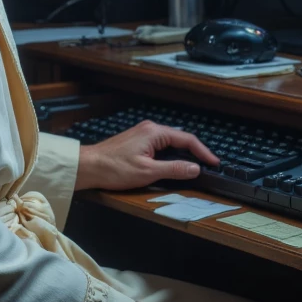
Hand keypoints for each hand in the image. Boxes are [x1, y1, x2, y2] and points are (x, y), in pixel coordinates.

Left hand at [74, 121, 218, 192]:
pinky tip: (172, 166)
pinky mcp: (137, 142)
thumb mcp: (147, 172)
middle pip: (180, 140)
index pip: (187, 139)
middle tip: (207, 166)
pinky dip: (170, 156)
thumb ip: (173, 169)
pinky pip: (160, 147)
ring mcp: (142, 135)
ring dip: (181, 155)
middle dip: (194, 152)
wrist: (88, 167)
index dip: (203, 152)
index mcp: (154, 132)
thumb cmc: (113, 168)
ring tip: (193, 167)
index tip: (213, 162)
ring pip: (170, 144)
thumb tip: (194, 168)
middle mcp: (149, 129)